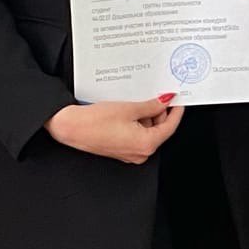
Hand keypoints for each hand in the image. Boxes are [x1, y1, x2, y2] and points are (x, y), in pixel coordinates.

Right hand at [46, 96, 180, 163]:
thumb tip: (166, 101)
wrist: (71, 128)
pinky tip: (130, 109)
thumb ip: (152, 106)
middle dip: (159, 112)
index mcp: (146, 144)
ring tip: (138, 101)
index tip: (178, 100)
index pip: (170, 127)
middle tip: (157, 95)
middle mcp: (140, 153)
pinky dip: (137, 122)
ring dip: (146, 116)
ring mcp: (130, 153)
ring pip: (147, 131)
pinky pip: (136, 134)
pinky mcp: (121, 149)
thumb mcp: (129, 108)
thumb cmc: (95, 121)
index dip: (176, 111)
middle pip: (159, 130)